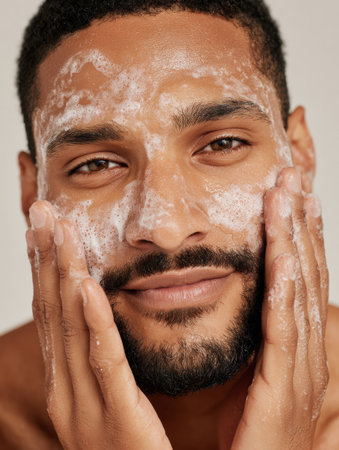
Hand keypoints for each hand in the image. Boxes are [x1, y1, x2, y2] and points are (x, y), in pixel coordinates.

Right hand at [26, 202, 171, 449]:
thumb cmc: (130, 446)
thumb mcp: (106, 395)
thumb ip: (100, 357)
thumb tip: (96, 315)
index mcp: (65, 381)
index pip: (51, 313)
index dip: (44, 267)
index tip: (43, 228)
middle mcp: (65, 389)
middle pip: (53, 310)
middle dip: (46, 256)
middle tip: (43, 210)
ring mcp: (85, 405)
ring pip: (70, 327)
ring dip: (63, 274)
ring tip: (60, 230)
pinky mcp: (117, 418)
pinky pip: (104, 362)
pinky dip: (93, 322)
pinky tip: (87, 287)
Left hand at [227, 167, 328, 449]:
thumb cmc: (251, 431)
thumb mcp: (256, 373)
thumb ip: (258, 337)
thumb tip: (252, 299)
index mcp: (296, 343)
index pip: (299, 277)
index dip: (297, 233)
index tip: (290, 195)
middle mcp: (305, 348)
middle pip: (306, 273)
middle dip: (299, 222)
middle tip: (292, 177)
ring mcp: (299, 367)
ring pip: (299, 291)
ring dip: (294, 241)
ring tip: (288, 197)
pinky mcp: (283, 386)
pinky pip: (285, 330)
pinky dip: (287, 289)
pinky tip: (285, 255)